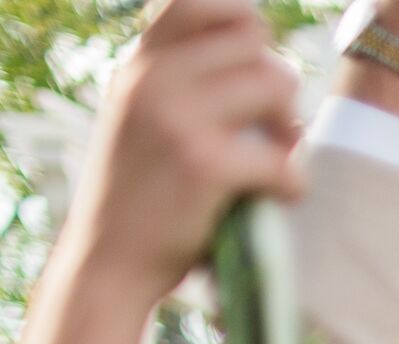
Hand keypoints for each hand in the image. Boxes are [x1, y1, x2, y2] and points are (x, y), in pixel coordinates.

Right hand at [70, 0, 304, 298]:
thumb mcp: (141, 118)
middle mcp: (152, 79)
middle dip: (277, 84)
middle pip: (254, 40)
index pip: (195, 0)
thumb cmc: (139, 196)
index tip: (248, 70)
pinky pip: (282, 156)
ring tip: (275, 158)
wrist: (106, 263)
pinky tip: (275, 198)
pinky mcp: (203, 164)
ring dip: (291, 126)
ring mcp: (175, 118)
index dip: (241, 23)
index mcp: (140, 65)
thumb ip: (180, 80)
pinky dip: (292, 183)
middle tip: (273, 129)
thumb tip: (259, 56)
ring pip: (275, 81)